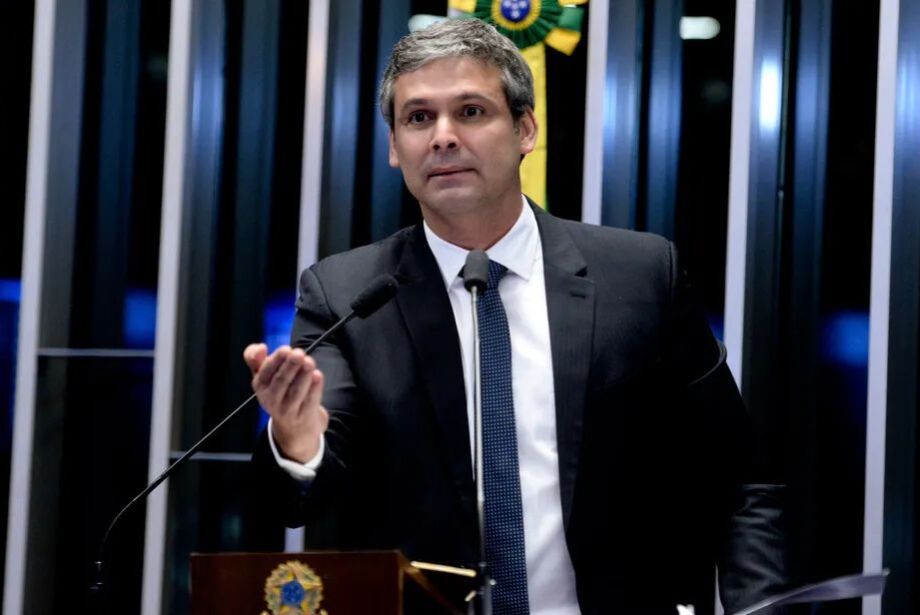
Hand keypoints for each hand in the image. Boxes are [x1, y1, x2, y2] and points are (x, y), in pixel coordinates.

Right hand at [243, 343, 328, 462]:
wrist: (293, 428)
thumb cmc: (279, 393)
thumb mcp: (264, 376)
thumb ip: (256, 358)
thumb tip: (260, 347)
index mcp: (260, 386)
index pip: (265, 372)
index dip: (276, 360)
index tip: (286, 349)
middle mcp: (271, 399)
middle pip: (281, 381)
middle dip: (290, 366)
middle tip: (299, 353)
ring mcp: (288, 410)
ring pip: (296, 391)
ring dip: (303, 375)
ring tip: (309, 362)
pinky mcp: (304, 416)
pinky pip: (310, 400)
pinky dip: (314, 388)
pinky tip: (318, 375)